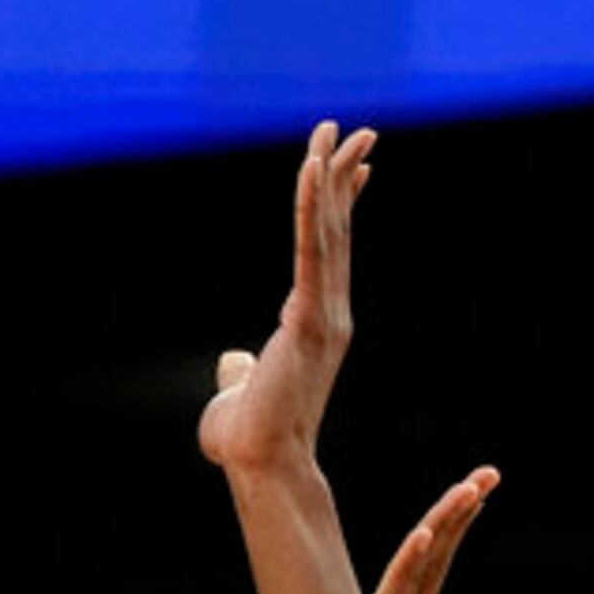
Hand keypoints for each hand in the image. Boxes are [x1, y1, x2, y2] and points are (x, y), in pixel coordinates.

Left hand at [198, 122, 376, 480]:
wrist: (258, 463)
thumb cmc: (248, 437)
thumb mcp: (240, 390)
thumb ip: (239, 371)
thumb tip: (231, 362)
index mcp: (313, 323)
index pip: (329, 253)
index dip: (341, 207)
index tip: (355, 169)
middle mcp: (329, 314)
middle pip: (338, 231)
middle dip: (346, 176)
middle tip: (361, 131)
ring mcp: (323, 314)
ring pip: (329, 231)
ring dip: (331, 176)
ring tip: (337, 130)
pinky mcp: (308, 318)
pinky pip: (311, 249)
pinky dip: (312, 207)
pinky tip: (311, 167)